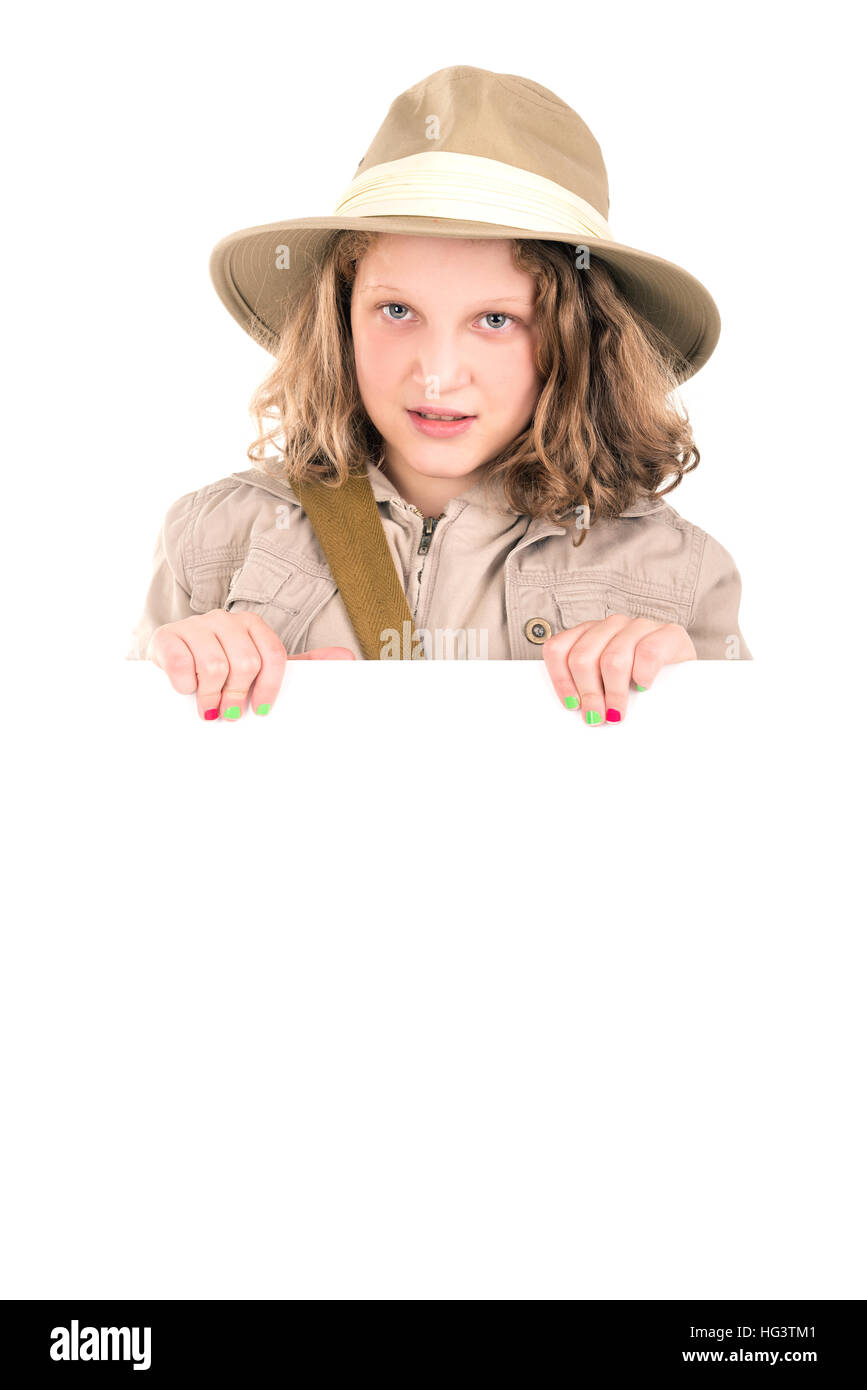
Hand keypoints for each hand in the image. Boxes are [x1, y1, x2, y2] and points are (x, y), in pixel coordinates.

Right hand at [147, 609, 355, 719]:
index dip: (270, 688)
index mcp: (252, 624)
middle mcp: (224, 619)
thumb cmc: (221, 665)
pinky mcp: (166, 638)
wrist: (169, 659)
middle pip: (245, 663)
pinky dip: (187, 686)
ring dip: (212, 697)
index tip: (264, 711)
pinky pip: (183, 665)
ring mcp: (194, 626)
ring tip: (209, 708)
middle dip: (239, 696)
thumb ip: (300, 665)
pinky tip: (186, 690)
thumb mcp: (260, 665)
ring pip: (215, 666)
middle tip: (231, 714)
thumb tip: (348, 657)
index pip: (273, 655)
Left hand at [543, 615, 695, 723]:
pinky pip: (648, 653)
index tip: (571, 706)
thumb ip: (588, 688)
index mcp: (590, 633)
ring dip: (614, 693)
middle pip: (583, 658)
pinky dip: (643, 675)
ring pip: (613, 659)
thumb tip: (574, 712)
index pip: (558, 649)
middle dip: (589, 694)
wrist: (689, 678)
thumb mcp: (607, 684)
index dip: (560, 680)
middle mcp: (612, 625)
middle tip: (596, 717)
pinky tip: (643, 687)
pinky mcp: (668, 633)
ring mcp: (640, 626)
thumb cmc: (642, 685)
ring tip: (617, 713)